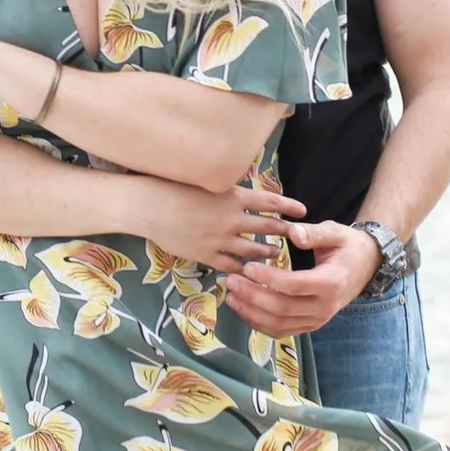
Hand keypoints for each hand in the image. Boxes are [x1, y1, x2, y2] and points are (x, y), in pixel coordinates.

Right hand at [140, 182, 307, 276]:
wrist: (147, 207)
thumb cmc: (171, 187)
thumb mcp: (204, 181)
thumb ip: (226, 189)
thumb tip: (243, 189)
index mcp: (232, 197)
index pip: (271, 202)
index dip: (289, 206)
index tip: (302, 210)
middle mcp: (231, 219)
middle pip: (267, 228)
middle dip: (284, 232)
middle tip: (295, 235)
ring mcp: (220, 240)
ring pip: (254, 250)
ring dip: (268, 252)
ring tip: (276, 254)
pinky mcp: (206, 255)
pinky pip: (232, 264)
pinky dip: (244, 268)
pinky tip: (250, 270)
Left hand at [224, 217, 379, 336]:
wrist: (365, 266)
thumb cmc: (346, 246)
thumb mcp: (335, 232)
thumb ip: (314, 232)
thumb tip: (293, 232)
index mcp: (331, 282)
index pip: (295, 286)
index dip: (269, 279)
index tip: (247, 267)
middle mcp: (325, 306)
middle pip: (283, 308)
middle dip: (252, 296)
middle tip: (230, 280)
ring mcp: (318, 319)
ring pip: (280, 324)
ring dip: (251, 312)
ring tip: (230, 295)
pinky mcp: (310, 324)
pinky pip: (282, 330)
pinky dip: (260, 324)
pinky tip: (243, 310)